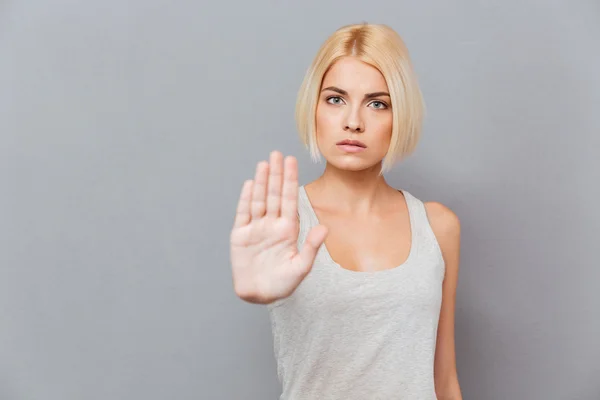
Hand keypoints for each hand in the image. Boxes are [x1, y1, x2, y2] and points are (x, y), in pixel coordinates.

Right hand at [230, 151, 327, 303]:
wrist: (260, 295)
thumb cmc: (283, 284)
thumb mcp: (301, 267)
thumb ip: (311, 247)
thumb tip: (324, 228)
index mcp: (288, 229)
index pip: (290, 199)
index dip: (290, 180)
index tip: (292, 162)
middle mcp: (272, 224)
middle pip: (275, 194)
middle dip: (276, 174)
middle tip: (277, 154)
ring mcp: (256, 228)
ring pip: (259, 199)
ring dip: (262, 182)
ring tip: (264, 163)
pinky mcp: (241, 235)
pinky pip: (244, 213)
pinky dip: (247, 199)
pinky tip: (251, 184)